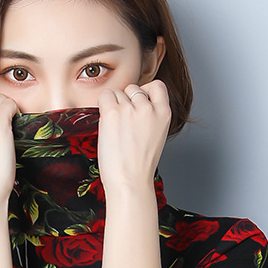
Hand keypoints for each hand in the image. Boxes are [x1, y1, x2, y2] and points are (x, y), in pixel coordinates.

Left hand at [96, 80, 170, 196]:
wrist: (129, 181)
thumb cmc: (139, 165)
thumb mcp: (156, 136)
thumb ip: (150, 116)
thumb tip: (133, 101)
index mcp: (164, 113)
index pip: (157, 85)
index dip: (144, 92)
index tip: (137, 105)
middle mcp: (149, 108)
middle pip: (133, 88)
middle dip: (126, 101)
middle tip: (123, 125)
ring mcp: (130, 109)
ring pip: (117, 92)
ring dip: (112, 106)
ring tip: (116, 129)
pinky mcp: (113, 113)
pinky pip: (104, 96)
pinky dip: (102, 106)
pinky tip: (106, 123)